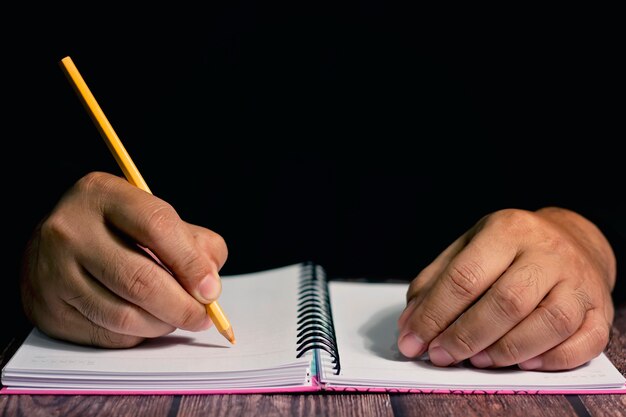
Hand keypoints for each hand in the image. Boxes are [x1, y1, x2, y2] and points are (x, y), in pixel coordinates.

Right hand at [20, 172, 227, 347]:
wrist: (54, 244)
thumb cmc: (117, 230)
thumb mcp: (153, 216)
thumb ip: (193, 242)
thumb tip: (209, 285)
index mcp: (101, 194)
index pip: (157, 226)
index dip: (191, 263)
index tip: (211, 290)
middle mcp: (69, 230)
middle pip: (140, 280)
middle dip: (182, 306)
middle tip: (203, 316)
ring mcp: (52, 272)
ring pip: (124, 316)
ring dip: (162, 325)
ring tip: (178, 318)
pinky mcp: (47, 310)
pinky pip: (106, 335)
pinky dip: (138, 336)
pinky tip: (147, 322)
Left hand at [397, 207, 615, 370]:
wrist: (572, 239)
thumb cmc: (509, 249)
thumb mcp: (468, 248)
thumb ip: (436, 282)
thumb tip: (411, 323)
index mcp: (507, 230)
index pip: (465, 277)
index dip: (434, 314)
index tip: (412, 341)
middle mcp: (547, 251)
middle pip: (507, 302)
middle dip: (466, 337)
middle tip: (440, 356)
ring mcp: (579, 280)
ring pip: (549, 323)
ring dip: (507, 351)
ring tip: (478, 361)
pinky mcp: (601, 309)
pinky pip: (585, 342)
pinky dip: (552, 360)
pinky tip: (523, 363)